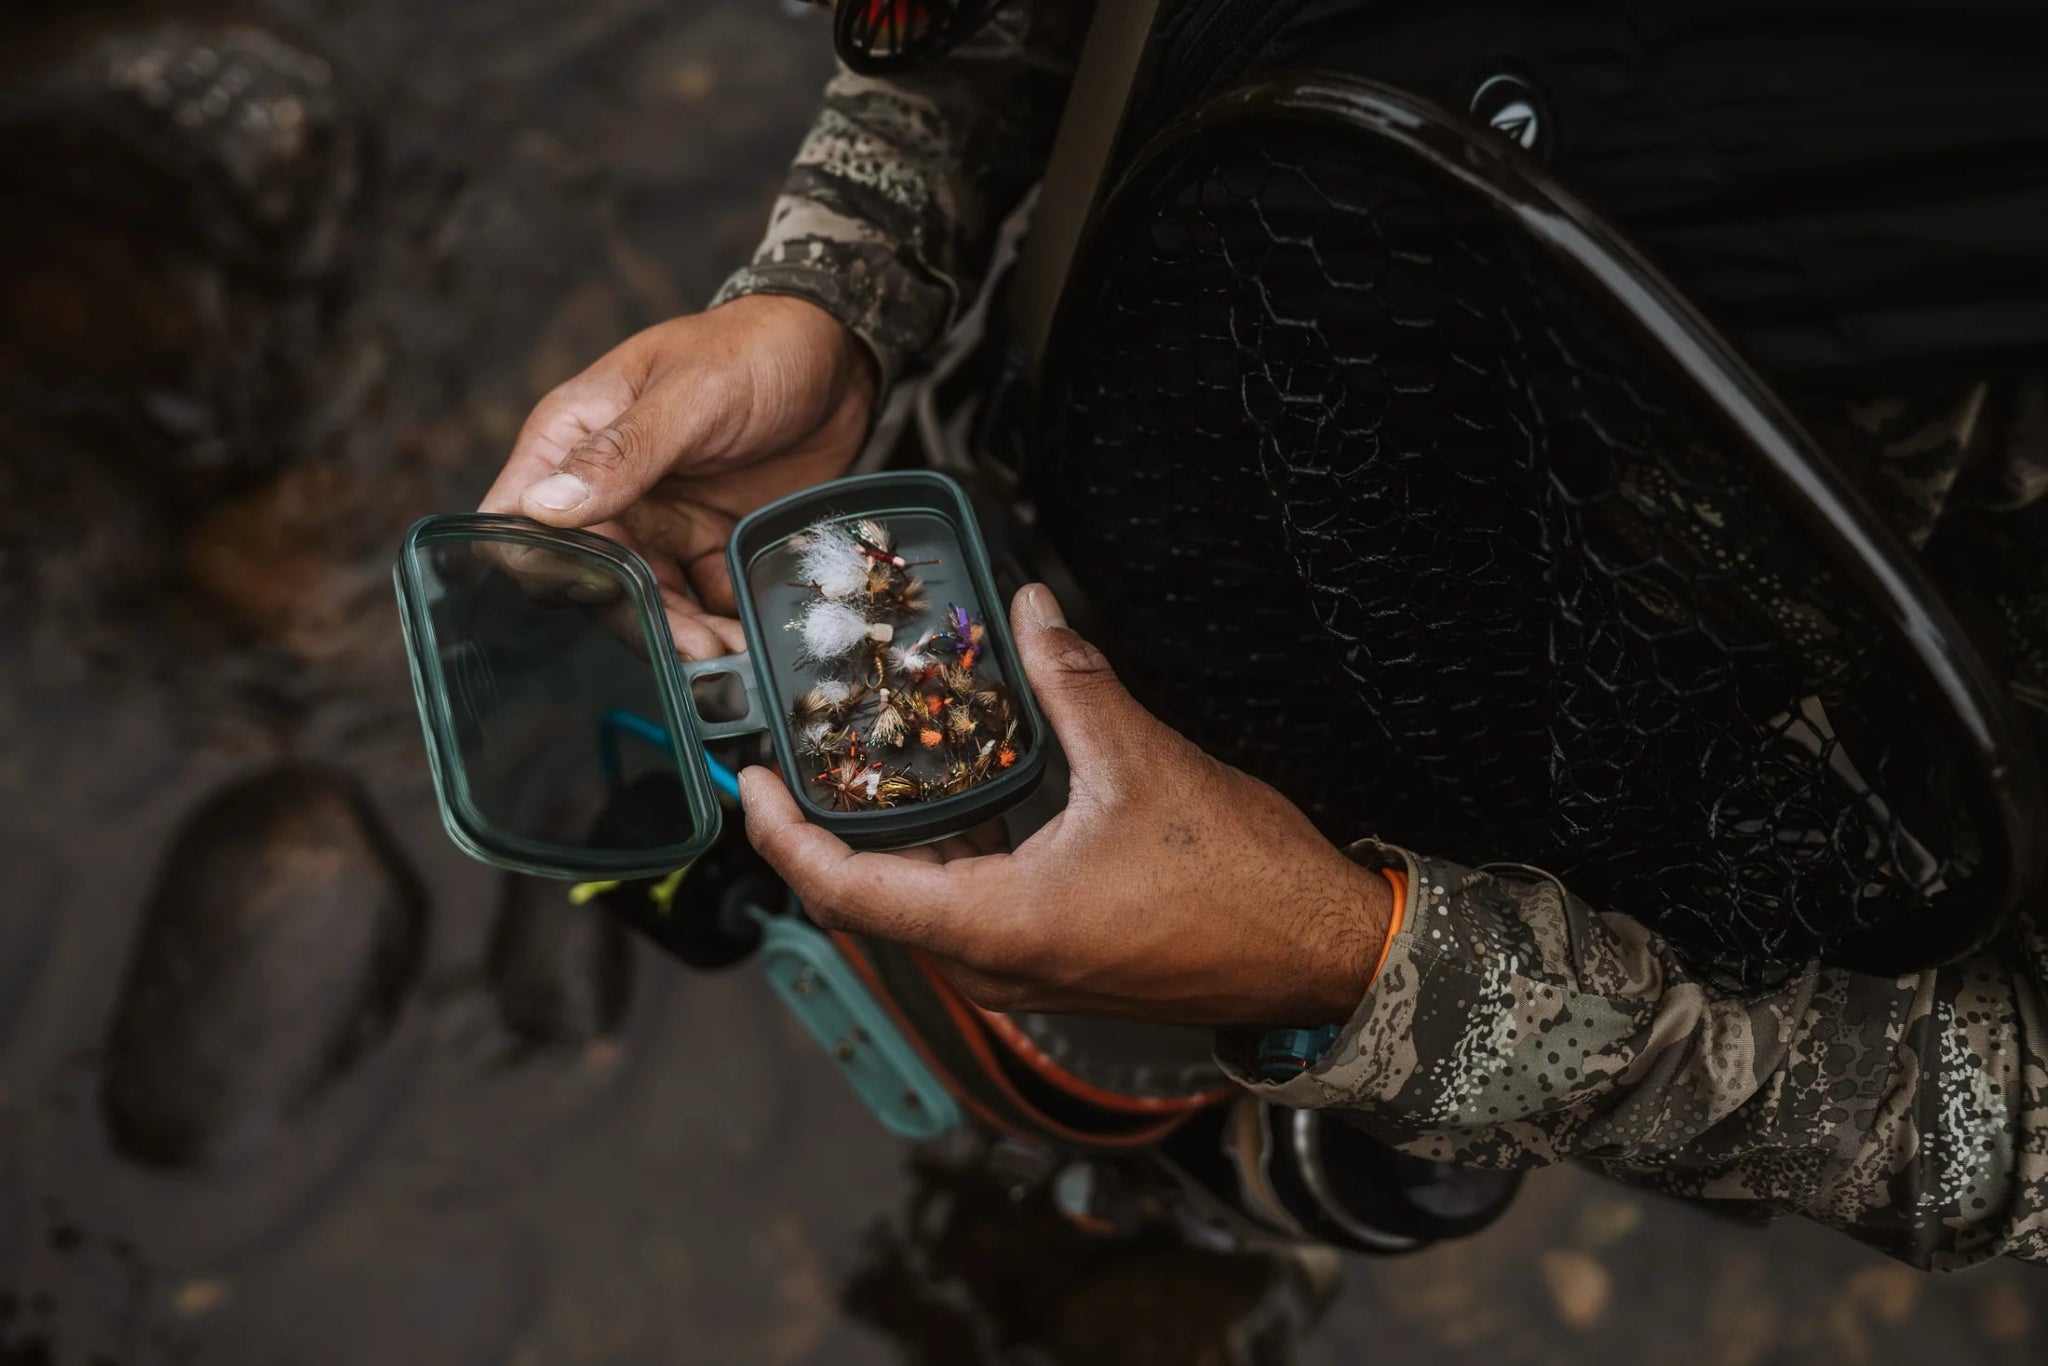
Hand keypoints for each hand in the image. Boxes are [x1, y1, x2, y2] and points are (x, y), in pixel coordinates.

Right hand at [479, 294, 875, 658]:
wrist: (837, 356)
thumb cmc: (753, 350)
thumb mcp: (691, 394)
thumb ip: (623, 451)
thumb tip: (542, 507)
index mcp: (571, 438)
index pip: (519, 519)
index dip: (543, 567)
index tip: (598, 597)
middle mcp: (606, 488)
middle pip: (591, 579)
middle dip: (638, 619)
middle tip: (696, 651)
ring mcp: (658, 521)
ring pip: (650, 601)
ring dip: (685, 636)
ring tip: (731, 659)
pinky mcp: (708, 543)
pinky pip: (703, 600)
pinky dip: (723, 625)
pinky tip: (753, 645)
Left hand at [738, 585, 1394, 1026]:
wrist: (1320, 955)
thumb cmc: (1239, 882)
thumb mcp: (1143, 763)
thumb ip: (1072, 682)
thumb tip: (1031, 610)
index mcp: (995, 927)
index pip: (842, 891)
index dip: (783, 835)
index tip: (752, 783)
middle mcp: (993, 964)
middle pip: (867, 902)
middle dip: (823, 831)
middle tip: (795, 758)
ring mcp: (1022, 970)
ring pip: (917, 907)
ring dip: (884, 841)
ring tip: (859, 762)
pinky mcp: (1054, 960)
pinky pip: (965, 909)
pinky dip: (942, 854)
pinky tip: (953, 793)